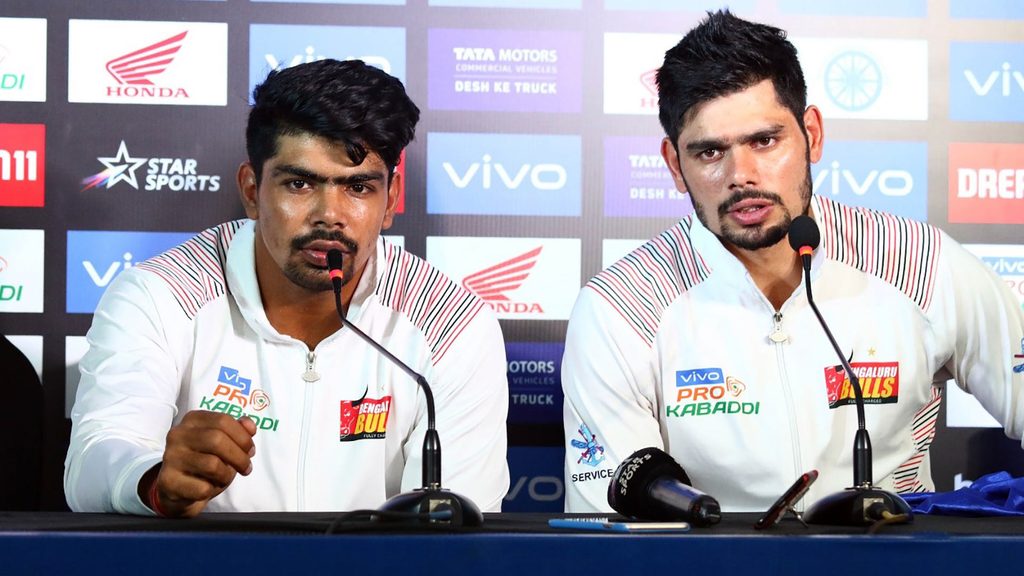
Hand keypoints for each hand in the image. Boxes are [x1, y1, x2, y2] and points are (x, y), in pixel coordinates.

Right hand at [140, 410, 257, 517]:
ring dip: (227, 475)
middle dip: (239, 456)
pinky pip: (202, 487)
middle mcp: (178, 434)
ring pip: (211, 464)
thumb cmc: (204, 460)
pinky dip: (212, 490)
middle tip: (247, 468)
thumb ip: (238, 431)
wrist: (177, 488)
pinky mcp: (168, 481)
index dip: (243, 437)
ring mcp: (171, 457)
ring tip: (226, 478)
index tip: (251, 450)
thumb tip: (250, 427)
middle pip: (217, 440)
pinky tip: (208, 488)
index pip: (222, 420)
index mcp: (192, 420)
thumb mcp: (222, 442)